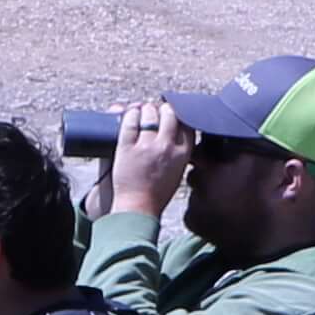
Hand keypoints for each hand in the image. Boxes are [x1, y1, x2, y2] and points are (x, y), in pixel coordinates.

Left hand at [103, 91, 192, 220]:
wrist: (138, 206)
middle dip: (163, 108)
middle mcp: (167, 146)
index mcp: (183, 153)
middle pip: (169, 114)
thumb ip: (180, 151)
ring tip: (142, 109)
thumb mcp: (179, 170)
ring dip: (146, 108)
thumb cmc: (158, 191)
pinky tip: (129, 112)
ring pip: (149, 115)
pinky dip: (130, 114)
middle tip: (156, 109)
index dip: (179, 114)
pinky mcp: (127, 148)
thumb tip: (179, 133)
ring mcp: (146, 146)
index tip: (172, 113)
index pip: (186, 123)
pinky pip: (130, 123)